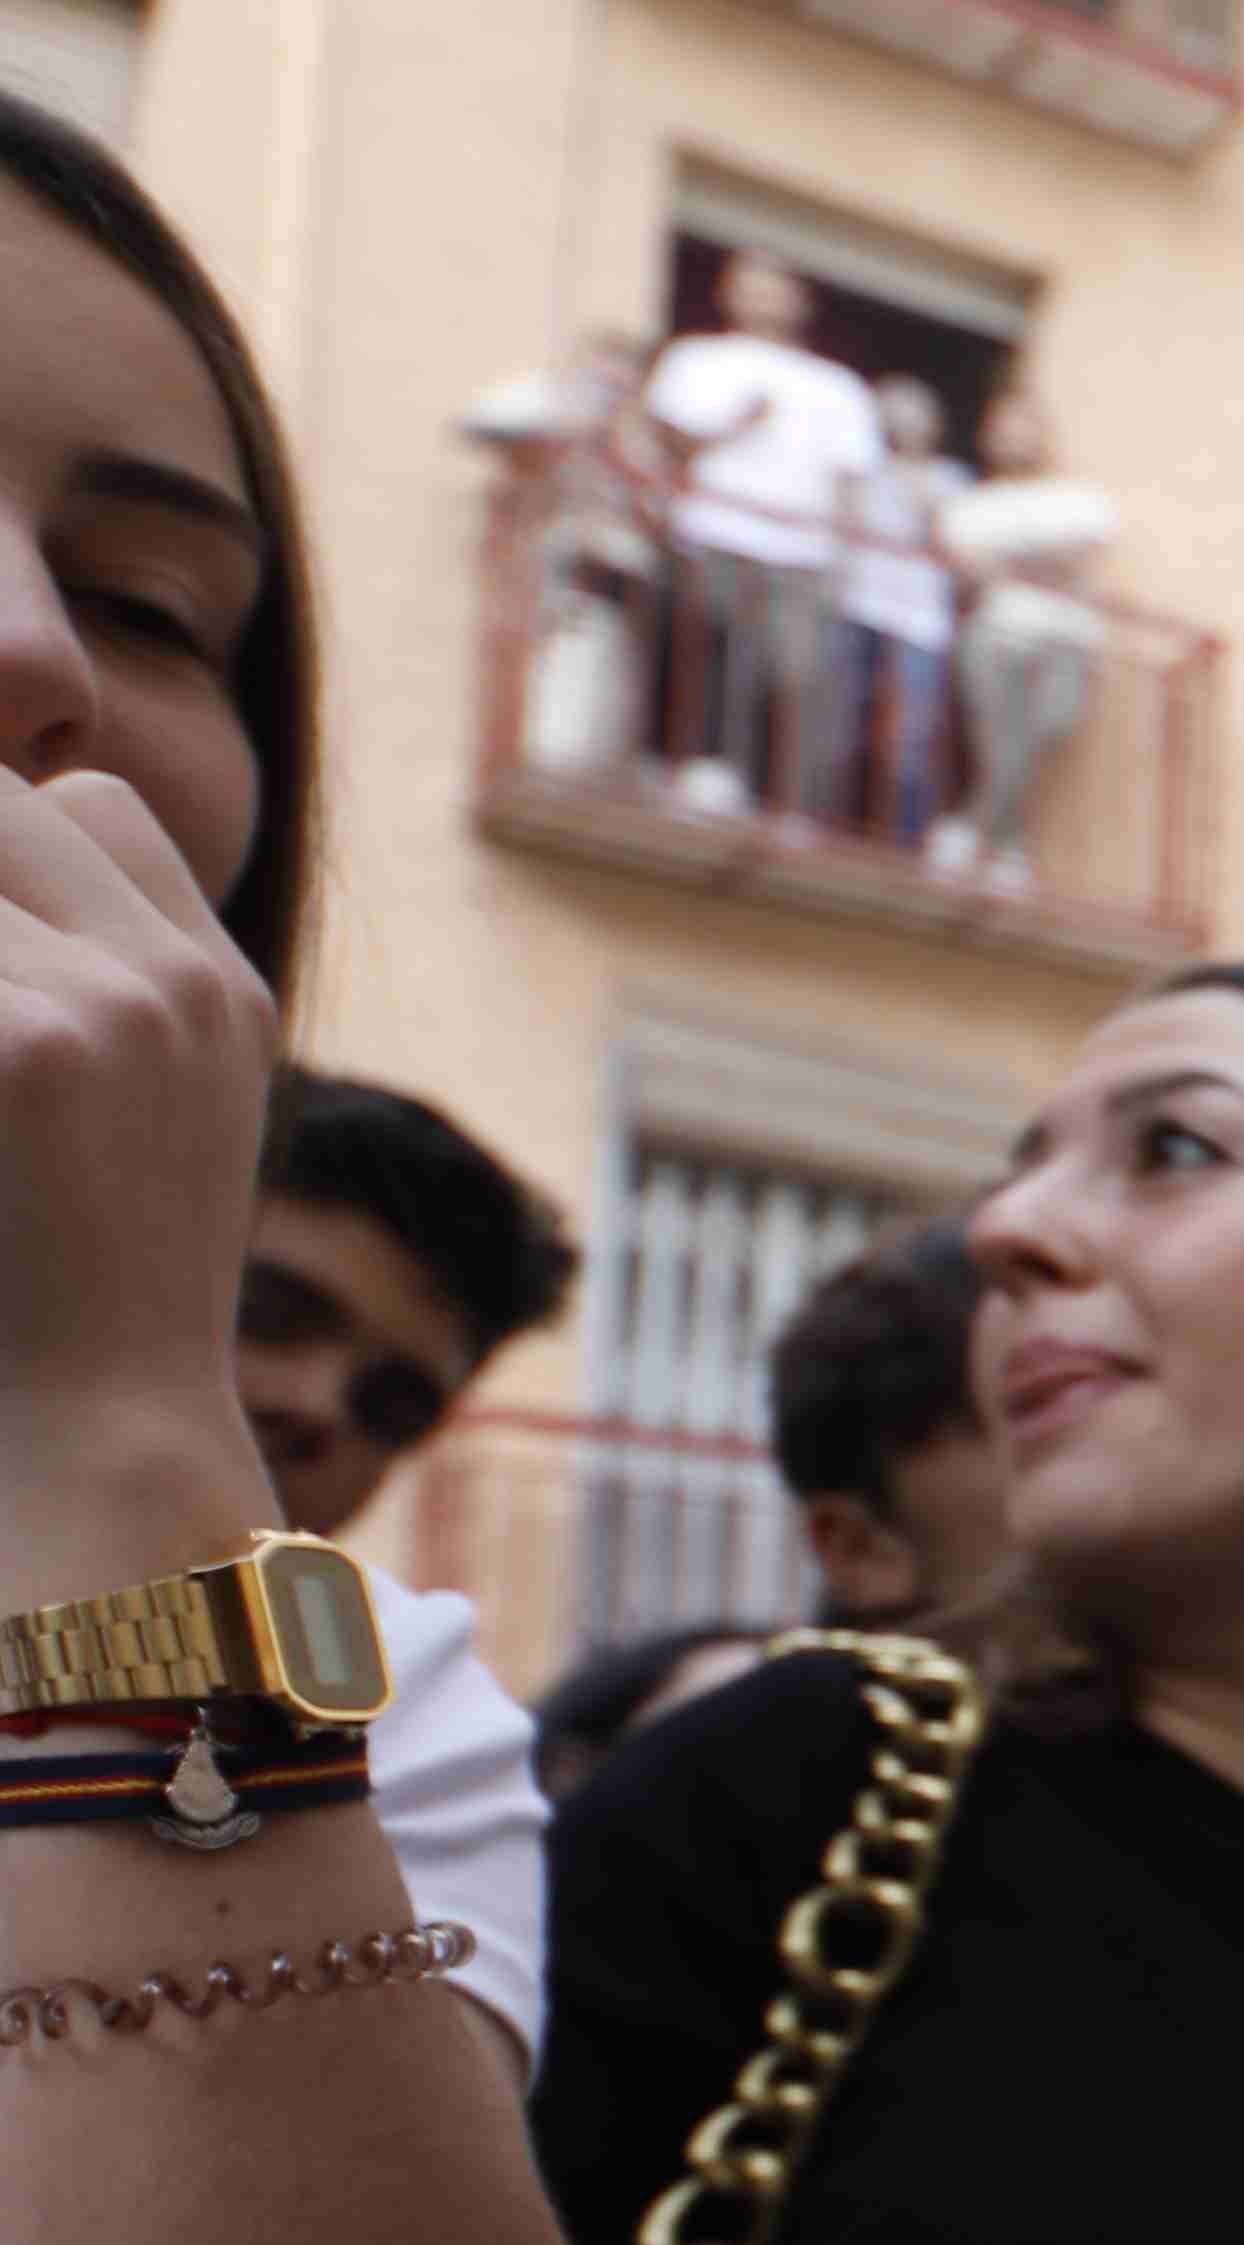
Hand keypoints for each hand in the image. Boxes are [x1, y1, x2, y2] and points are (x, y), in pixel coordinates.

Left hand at [0, 768, 281, 1581]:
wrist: (94, 1434)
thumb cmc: (76, 1302)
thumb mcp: (138, 1129)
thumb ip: (96, 1008)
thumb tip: (7, 837)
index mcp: (221, 1000)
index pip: (89, 810)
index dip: (6, 850)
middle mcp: (181, 986)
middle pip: (6, 810)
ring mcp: (109, 1010)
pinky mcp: (28, 1049)